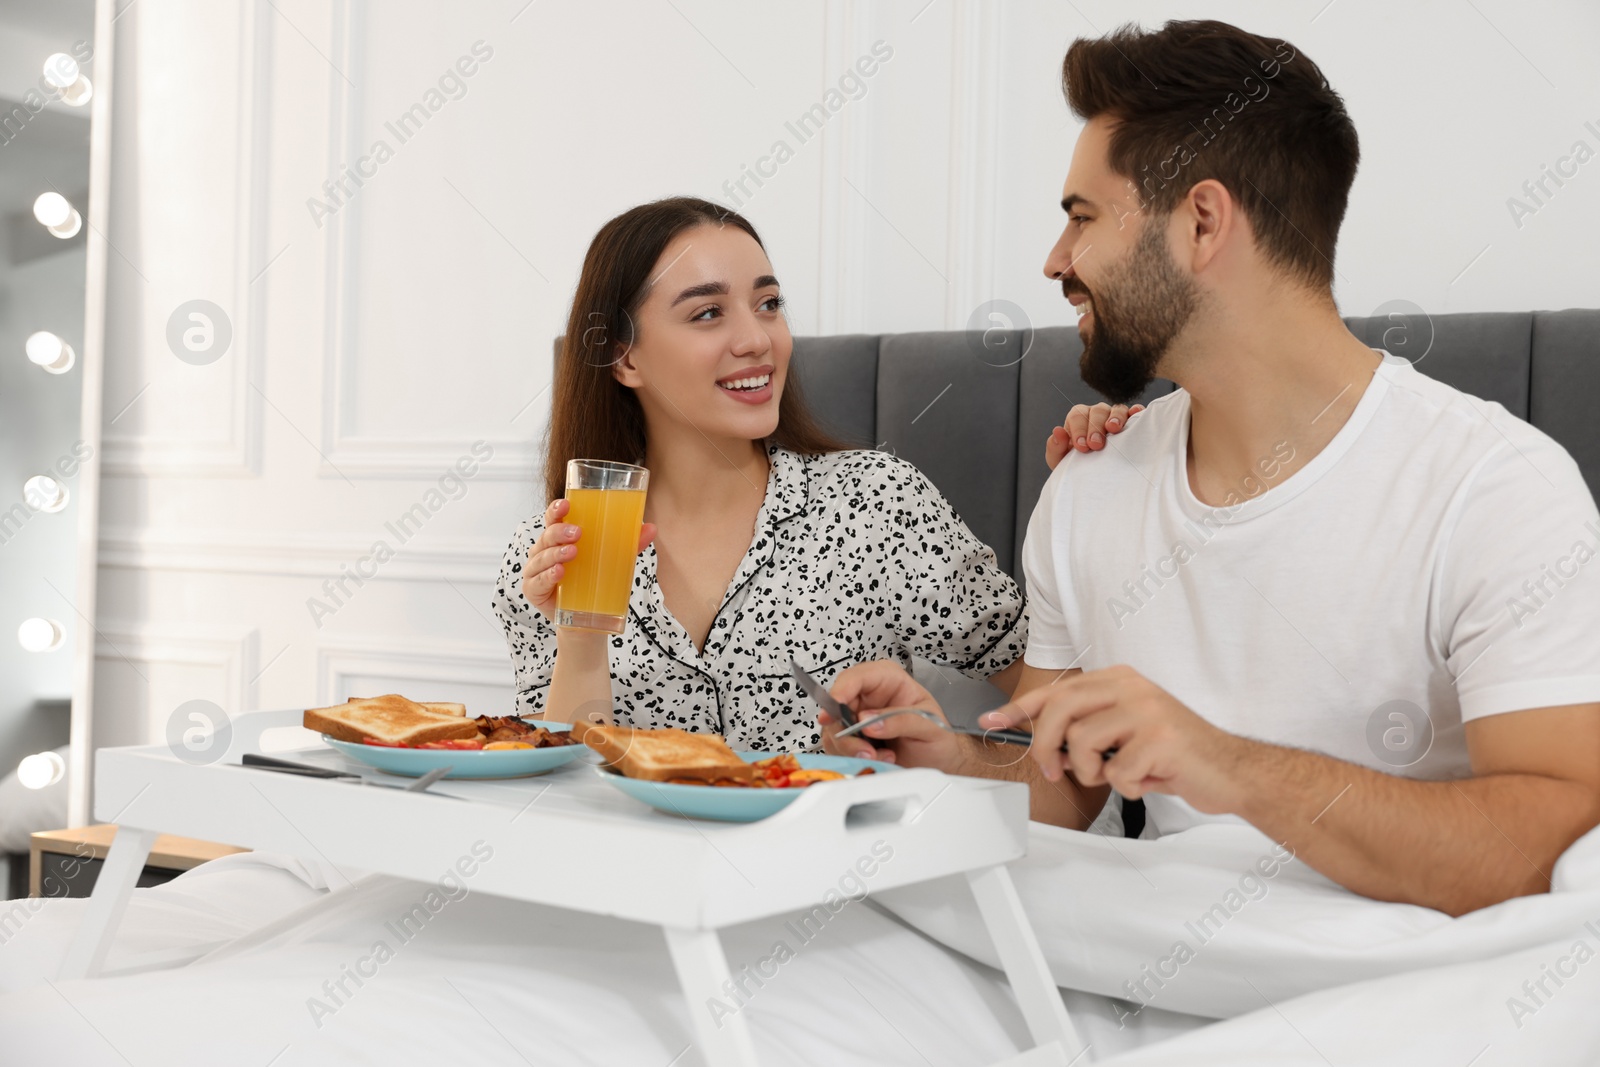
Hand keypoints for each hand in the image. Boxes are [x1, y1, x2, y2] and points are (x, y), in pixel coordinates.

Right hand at [521, 498, 656, 622]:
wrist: (585, 619)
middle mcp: (543, 551)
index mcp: (559, 538)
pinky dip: (547, 576)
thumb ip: (630, 544)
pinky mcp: (534, 590)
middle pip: (547, 535)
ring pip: (541, 557)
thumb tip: (651, 528)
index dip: (556, 510)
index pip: (553, 518)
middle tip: (577, 533)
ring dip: (555, 553)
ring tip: (572, 553)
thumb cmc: (594, 581)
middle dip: (560, 532)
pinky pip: (537, 581)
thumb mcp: (613, 561)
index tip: (566, 504)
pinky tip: (558, 572)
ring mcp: (536, 570)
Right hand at [818, 661, 964, 770]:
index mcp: (888, 680)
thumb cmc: (937, 739)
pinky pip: (838, 749)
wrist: (938, 765)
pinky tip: (878, 760)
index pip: (855, 677)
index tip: (834, 711)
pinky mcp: (852, 740)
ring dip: (853, 749)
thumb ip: (901, 720)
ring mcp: (856, 719)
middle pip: (837, 706)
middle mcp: (868, 697)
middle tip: (866, 750)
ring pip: (834, 730)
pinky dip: (853, 759)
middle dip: (846, 732)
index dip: (841, 691)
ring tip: (881, 757)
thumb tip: (867, 721)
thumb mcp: (929, 726)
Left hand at [979, 664, 1244, 812]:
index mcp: (1119, 680)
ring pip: (1083, 743)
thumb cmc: (1174, 755)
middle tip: (1054, 771)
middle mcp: (1131, 687)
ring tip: (1119, 775)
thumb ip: (1090, 726)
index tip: (991, 721)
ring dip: (1092, 772)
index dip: (1020, 707)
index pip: (1058, 690)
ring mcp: (1146, 710)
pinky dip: (1127, 789)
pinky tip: (1149, 781)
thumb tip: (1043, 741)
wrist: (1231, 771)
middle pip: (1061, 709)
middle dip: (1046, 745)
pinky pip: (1117, 773)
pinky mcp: (1160, 738)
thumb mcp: (1127, 730)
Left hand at [1046, 402, 1143, 469]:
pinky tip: (1136, 415)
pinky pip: (1134, 412)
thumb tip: (1058, 431)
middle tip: (1096, 445)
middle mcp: (1096, 414)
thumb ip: (1055, 446)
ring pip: (1117, 409)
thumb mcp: (1060, 460)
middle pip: (1097, 411)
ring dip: (1116, 417)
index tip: (1082, 446)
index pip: (1077, 416)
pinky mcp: (1131, 422)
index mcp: (1078, 419)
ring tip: (1113, 429)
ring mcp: (1115, 416)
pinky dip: (1136, 412)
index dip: (1079, 429)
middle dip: (1096, 427)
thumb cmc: (1075, 465)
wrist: (1093, 476)